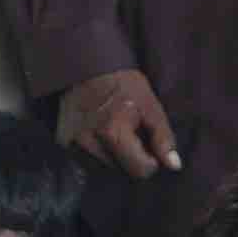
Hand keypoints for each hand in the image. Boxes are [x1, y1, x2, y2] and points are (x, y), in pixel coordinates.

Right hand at [59, 70, 183, 179]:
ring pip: (103, 166)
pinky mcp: (62, 141)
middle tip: (132, 133)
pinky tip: (100, 132)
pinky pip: (86, 158)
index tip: (150, 145)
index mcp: (113, 134)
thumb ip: (163, 138)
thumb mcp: (151, 106)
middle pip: (121, 170)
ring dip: (113, 156)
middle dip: (131, 157)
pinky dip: (97, 151)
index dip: (151, 161)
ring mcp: (72, 143)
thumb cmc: (124, 84)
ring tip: (116, 131)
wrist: (88, 66)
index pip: (140, 170)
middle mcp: (89, 143)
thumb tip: (174, 166)